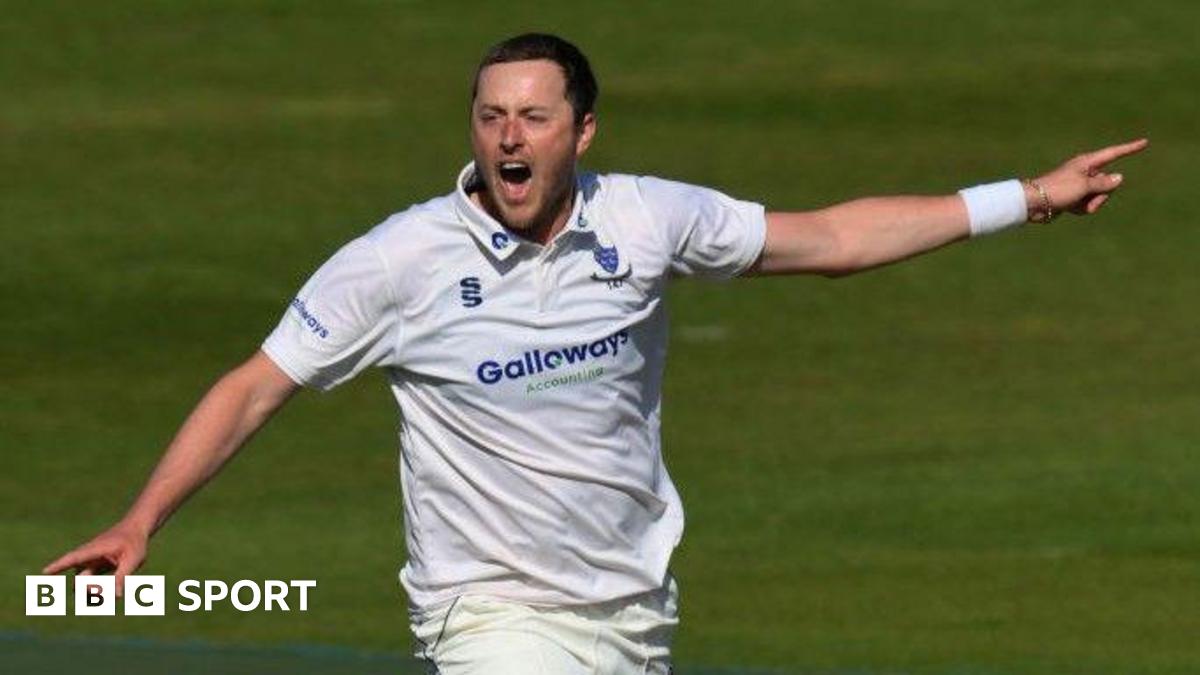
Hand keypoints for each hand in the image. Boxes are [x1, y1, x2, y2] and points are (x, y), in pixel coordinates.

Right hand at [43, 519, 149, 596]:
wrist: (135, 532)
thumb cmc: (134, 543)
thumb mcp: (133, 559)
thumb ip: (122, 577)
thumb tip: (116, 596)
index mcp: (95, 550)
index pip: (73, 558)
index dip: (59, 565)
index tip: (44, 572)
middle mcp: (87, 557)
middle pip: (81, 581)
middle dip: (92, 591)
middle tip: (109, 594)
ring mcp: (89, 564)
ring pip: (83, 585)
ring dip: (94, 593)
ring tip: (111, 596)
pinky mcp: (93, 570)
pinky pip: (89, 586)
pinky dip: (98, 592)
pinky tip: (111, 595)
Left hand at [1029, 138, 1148, 218]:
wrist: (1034, 204)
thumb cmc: (1058, 189)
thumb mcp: (1084, 185)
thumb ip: (1104, 183)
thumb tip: (1119, 178)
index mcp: (1087, 162)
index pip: (1113, 153)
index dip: (1129, 148)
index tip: (1145, 142)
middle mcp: (1085, 172)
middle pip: (1109, 183)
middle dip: (1102, 195)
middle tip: (1087, 197)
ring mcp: (1080, 186)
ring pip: (1100, 196)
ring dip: (1091, 204)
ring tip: (1075, 204)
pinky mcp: (1075, 198)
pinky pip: (1088, 205)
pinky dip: (1082, 209)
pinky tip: (1069, 209)